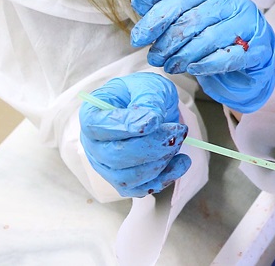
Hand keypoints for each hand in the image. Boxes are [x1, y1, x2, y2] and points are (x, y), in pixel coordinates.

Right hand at [78, 73, 191, 196]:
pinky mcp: (125, 180)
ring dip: (159, 162)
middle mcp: (94, 145)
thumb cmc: (143, 93)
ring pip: (127, 177)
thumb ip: (148, 99)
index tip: (154, 121)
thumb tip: (150, 121)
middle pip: (114, 156)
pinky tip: (182, 161)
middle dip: (151, 146)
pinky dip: (165, 178)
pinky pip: (141, 189)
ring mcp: (107, 167)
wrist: (150, 107)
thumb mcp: (148, 85)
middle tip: (178, 131)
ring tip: (179, 140)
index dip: (126, 126)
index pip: (98, 127)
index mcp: (93, 116)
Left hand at [131, 0, 274, 112]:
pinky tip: (193, 69)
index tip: (138, 39)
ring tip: (171, 66)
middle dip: (167, 42)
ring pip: (208, 39)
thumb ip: (166, 8)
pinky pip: (229, 56)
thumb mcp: (191, 16)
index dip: (155, 21)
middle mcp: (232, 2)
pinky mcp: (257, 47)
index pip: (178, 1)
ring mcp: (248, 23)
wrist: (255, 51)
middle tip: (155, 58)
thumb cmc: (219, 30)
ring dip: (184, 56)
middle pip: (191, 21)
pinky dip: (208, 65)